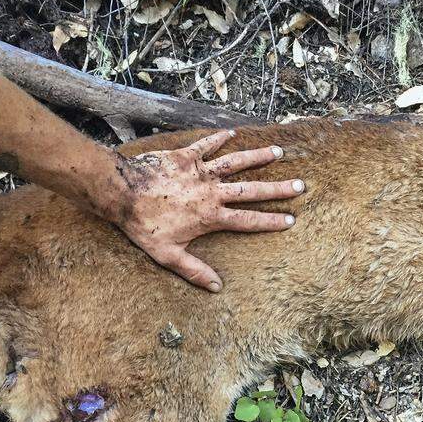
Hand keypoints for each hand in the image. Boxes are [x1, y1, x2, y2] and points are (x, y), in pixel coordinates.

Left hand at [112, 130, 303, 291]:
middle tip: (301, 185)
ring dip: (258, 157)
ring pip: (235, 163)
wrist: (121, 192)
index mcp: (211, 216)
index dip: (271, 221)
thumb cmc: (143, 225)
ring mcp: (200, 172)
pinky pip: (206, 145)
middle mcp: (212, 192)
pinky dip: (218, 138)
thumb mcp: (168, 256)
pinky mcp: (185, 157)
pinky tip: (232, 133)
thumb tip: (217, 288)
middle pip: (251, 190)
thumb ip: (194, 271)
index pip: (248, 221)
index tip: (291, 220)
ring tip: (278, 152)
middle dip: (278, 189)